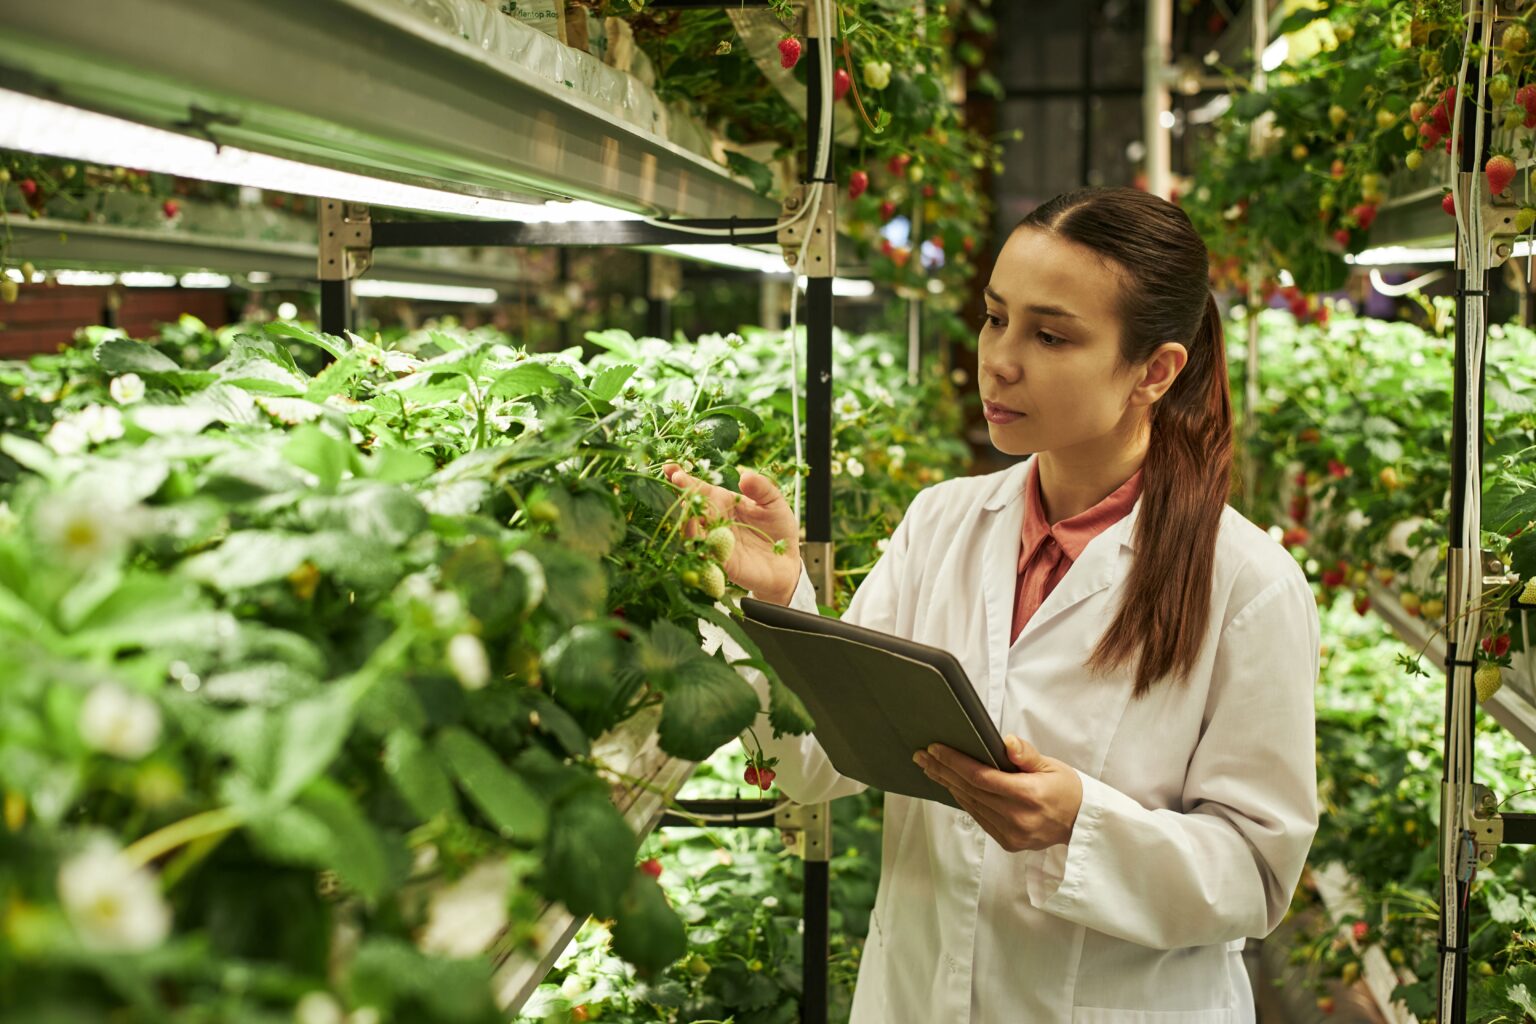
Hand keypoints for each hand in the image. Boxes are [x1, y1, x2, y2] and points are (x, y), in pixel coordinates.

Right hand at [661, 463, 801, 604]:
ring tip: (685, 501)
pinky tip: (694, 527)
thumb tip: (744, 474)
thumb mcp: (774, 502)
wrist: (787, 563)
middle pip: (693, 505)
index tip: (670, 467)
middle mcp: (715, 520)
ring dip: (686, 515)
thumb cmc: (778, 529)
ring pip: (692, 527)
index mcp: (724, 502)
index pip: (701, 488)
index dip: (685, 478)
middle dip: (683, 491)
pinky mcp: (720, 561)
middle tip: (674, 477)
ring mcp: (715, 540)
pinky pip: (704, 549)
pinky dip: (697, 539)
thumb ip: (761, 488)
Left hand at [914, 735, 1082, 851]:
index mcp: (1029, 795)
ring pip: (971, 805)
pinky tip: (951, 786)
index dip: (955, 762)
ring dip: (948, 785)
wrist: (1083, 824)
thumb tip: (1006, 742)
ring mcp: (1012, 834)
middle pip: (970, 790)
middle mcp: (1017, 818)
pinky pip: (979, 817)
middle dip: (943, 771)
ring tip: (930, 768)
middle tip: (922, 755)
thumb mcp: (1053, 765)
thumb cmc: (1069, 790)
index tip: (935, 749)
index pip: (981, 777)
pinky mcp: (1008, 842)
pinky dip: (964, 800)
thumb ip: (1027, 755)